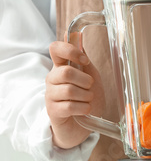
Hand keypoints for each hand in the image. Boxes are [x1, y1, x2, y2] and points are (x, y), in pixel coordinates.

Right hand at [45, 33, 105, 148]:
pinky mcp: (52, 111)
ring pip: (69, 90)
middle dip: (85, 80)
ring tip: (87, 100)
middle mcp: (52, 79)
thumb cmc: (86, 99)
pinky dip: (83, 108)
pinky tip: (85, 110)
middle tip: (90, 87)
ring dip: (86, 96)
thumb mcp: (91, 76)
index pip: (55, 48)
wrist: (83, 126)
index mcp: (61, 67)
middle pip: (65, 72)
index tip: (84, 60)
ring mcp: (50, 95)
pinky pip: (69, 106)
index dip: (70, 50)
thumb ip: (84, 60)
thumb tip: (76, 35)